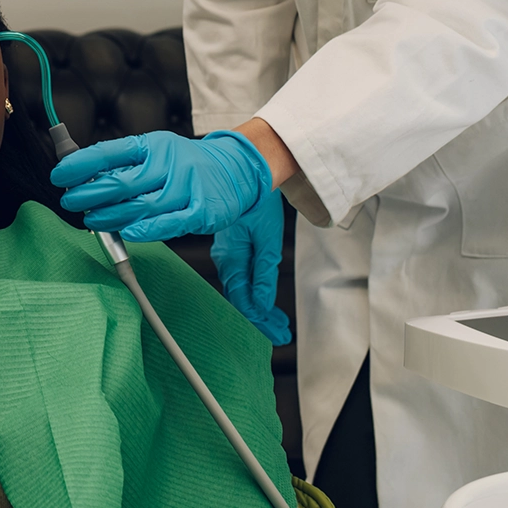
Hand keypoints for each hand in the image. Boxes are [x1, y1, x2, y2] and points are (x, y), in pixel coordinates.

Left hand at [50, 129, 271, 240]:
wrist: (238, 166)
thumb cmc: (185, 163)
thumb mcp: (154, 152)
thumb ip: (124, 165)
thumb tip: (83, 178)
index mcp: (152, 144)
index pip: (109, 152)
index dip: (81, 164)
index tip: (59, 175)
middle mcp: (169, 162)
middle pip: (121, 181)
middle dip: (89, 193)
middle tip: (70, 201)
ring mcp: (187, 186)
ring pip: (141, 205)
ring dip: (111, 215)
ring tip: (91, 220)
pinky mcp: (204, 210)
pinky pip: (170, 223)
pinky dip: (146, 229)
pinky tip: (127, 233)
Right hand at [211, 190, 292, 344]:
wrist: (246, 172)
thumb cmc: (257, 201)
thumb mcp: (267, 238)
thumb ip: (264, 273)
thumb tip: (263, 304)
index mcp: (231, 258)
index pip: (244, 300)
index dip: (261, 321)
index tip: (279, 335)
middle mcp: (225, 259)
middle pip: (241, 299)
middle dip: (261, 320)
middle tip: (282, 335)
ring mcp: (227, 254)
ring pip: (241, 290)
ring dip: (259, 307)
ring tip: (279, 322)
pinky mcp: (231, 249)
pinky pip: (240, 278)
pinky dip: (254, 292)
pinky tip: (264, 299)